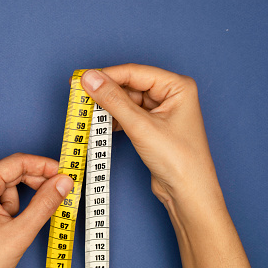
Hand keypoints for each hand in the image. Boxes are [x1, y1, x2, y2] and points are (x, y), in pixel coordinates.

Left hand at [0, 153, 73, 267]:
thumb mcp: (21, 232)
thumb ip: (46, 203)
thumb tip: (63, 182)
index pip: (16, 163)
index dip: (44, 166)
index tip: (63, 173)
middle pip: (10, 174)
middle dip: (32, 187)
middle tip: (56, 196)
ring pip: (3, 189)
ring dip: (15, 206)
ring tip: (11, 231)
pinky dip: (6, 210)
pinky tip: (4, 229)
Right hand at [81, 64, 262, 267]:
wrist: (188, 194)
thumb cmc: (180, 161)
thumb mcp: (141, 126)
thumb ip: (113, 100)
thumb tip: (91, 79)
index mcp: (177, 86)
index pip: (134, 72)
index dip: (106, 75)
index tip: (82, 79)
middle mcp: (171, 95)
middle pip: (129, 85)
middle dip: (105, 92)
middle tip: (79, 95)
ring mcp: (161, 111)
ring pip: (126, 101)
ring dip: (107, 107)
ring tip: (86, 111)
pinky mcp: (152, 126)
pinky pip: (127, 115)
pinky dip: (113, 119)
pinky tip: (100, 124)